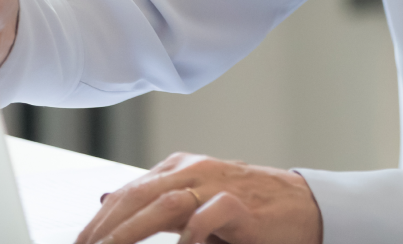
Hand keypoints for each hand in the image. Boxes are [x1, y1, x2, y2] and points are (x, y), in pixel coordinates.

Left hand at [74, 151, 322, 243]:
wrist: (304, 208)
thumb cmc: (248, 209)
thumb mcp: (194, 203)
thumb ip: (154, 202)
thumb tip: (105, 201)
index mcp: (181, 168)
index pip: (128, 192)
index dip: (99, 222)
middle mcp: (196, 170)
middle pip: (138, 195)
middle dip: (104, 228)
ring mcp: (219, 184)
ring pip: (164, 202)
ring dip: (130, 232)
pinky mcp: (242, 205)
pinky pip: (208, 215)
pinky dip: (188, 235)